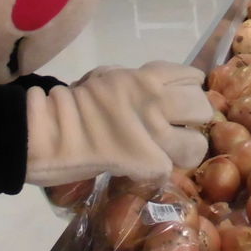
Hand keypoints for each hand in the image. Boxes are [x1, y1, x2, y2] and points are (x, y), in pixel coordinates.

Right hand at [24, 62, 210, 185]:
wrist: (48, 132)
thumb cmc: (69, 104)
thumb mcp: (105, 77)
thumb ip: (133, 82)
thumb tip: (149, 89)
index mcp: (146, 78)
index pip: (192, 78)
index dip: (188, 91)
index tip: (178, 101)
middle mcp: (157, 102)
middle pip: (202, 109)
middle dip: (193, 120)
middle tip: (178, 128)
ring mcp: (154, 134)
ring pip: (197, 146)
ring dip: (184, 152)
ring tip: (170, 154)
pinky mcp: (147, 162)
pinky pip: (167, 171)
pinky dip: (155, 174)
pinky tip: (143, 169)